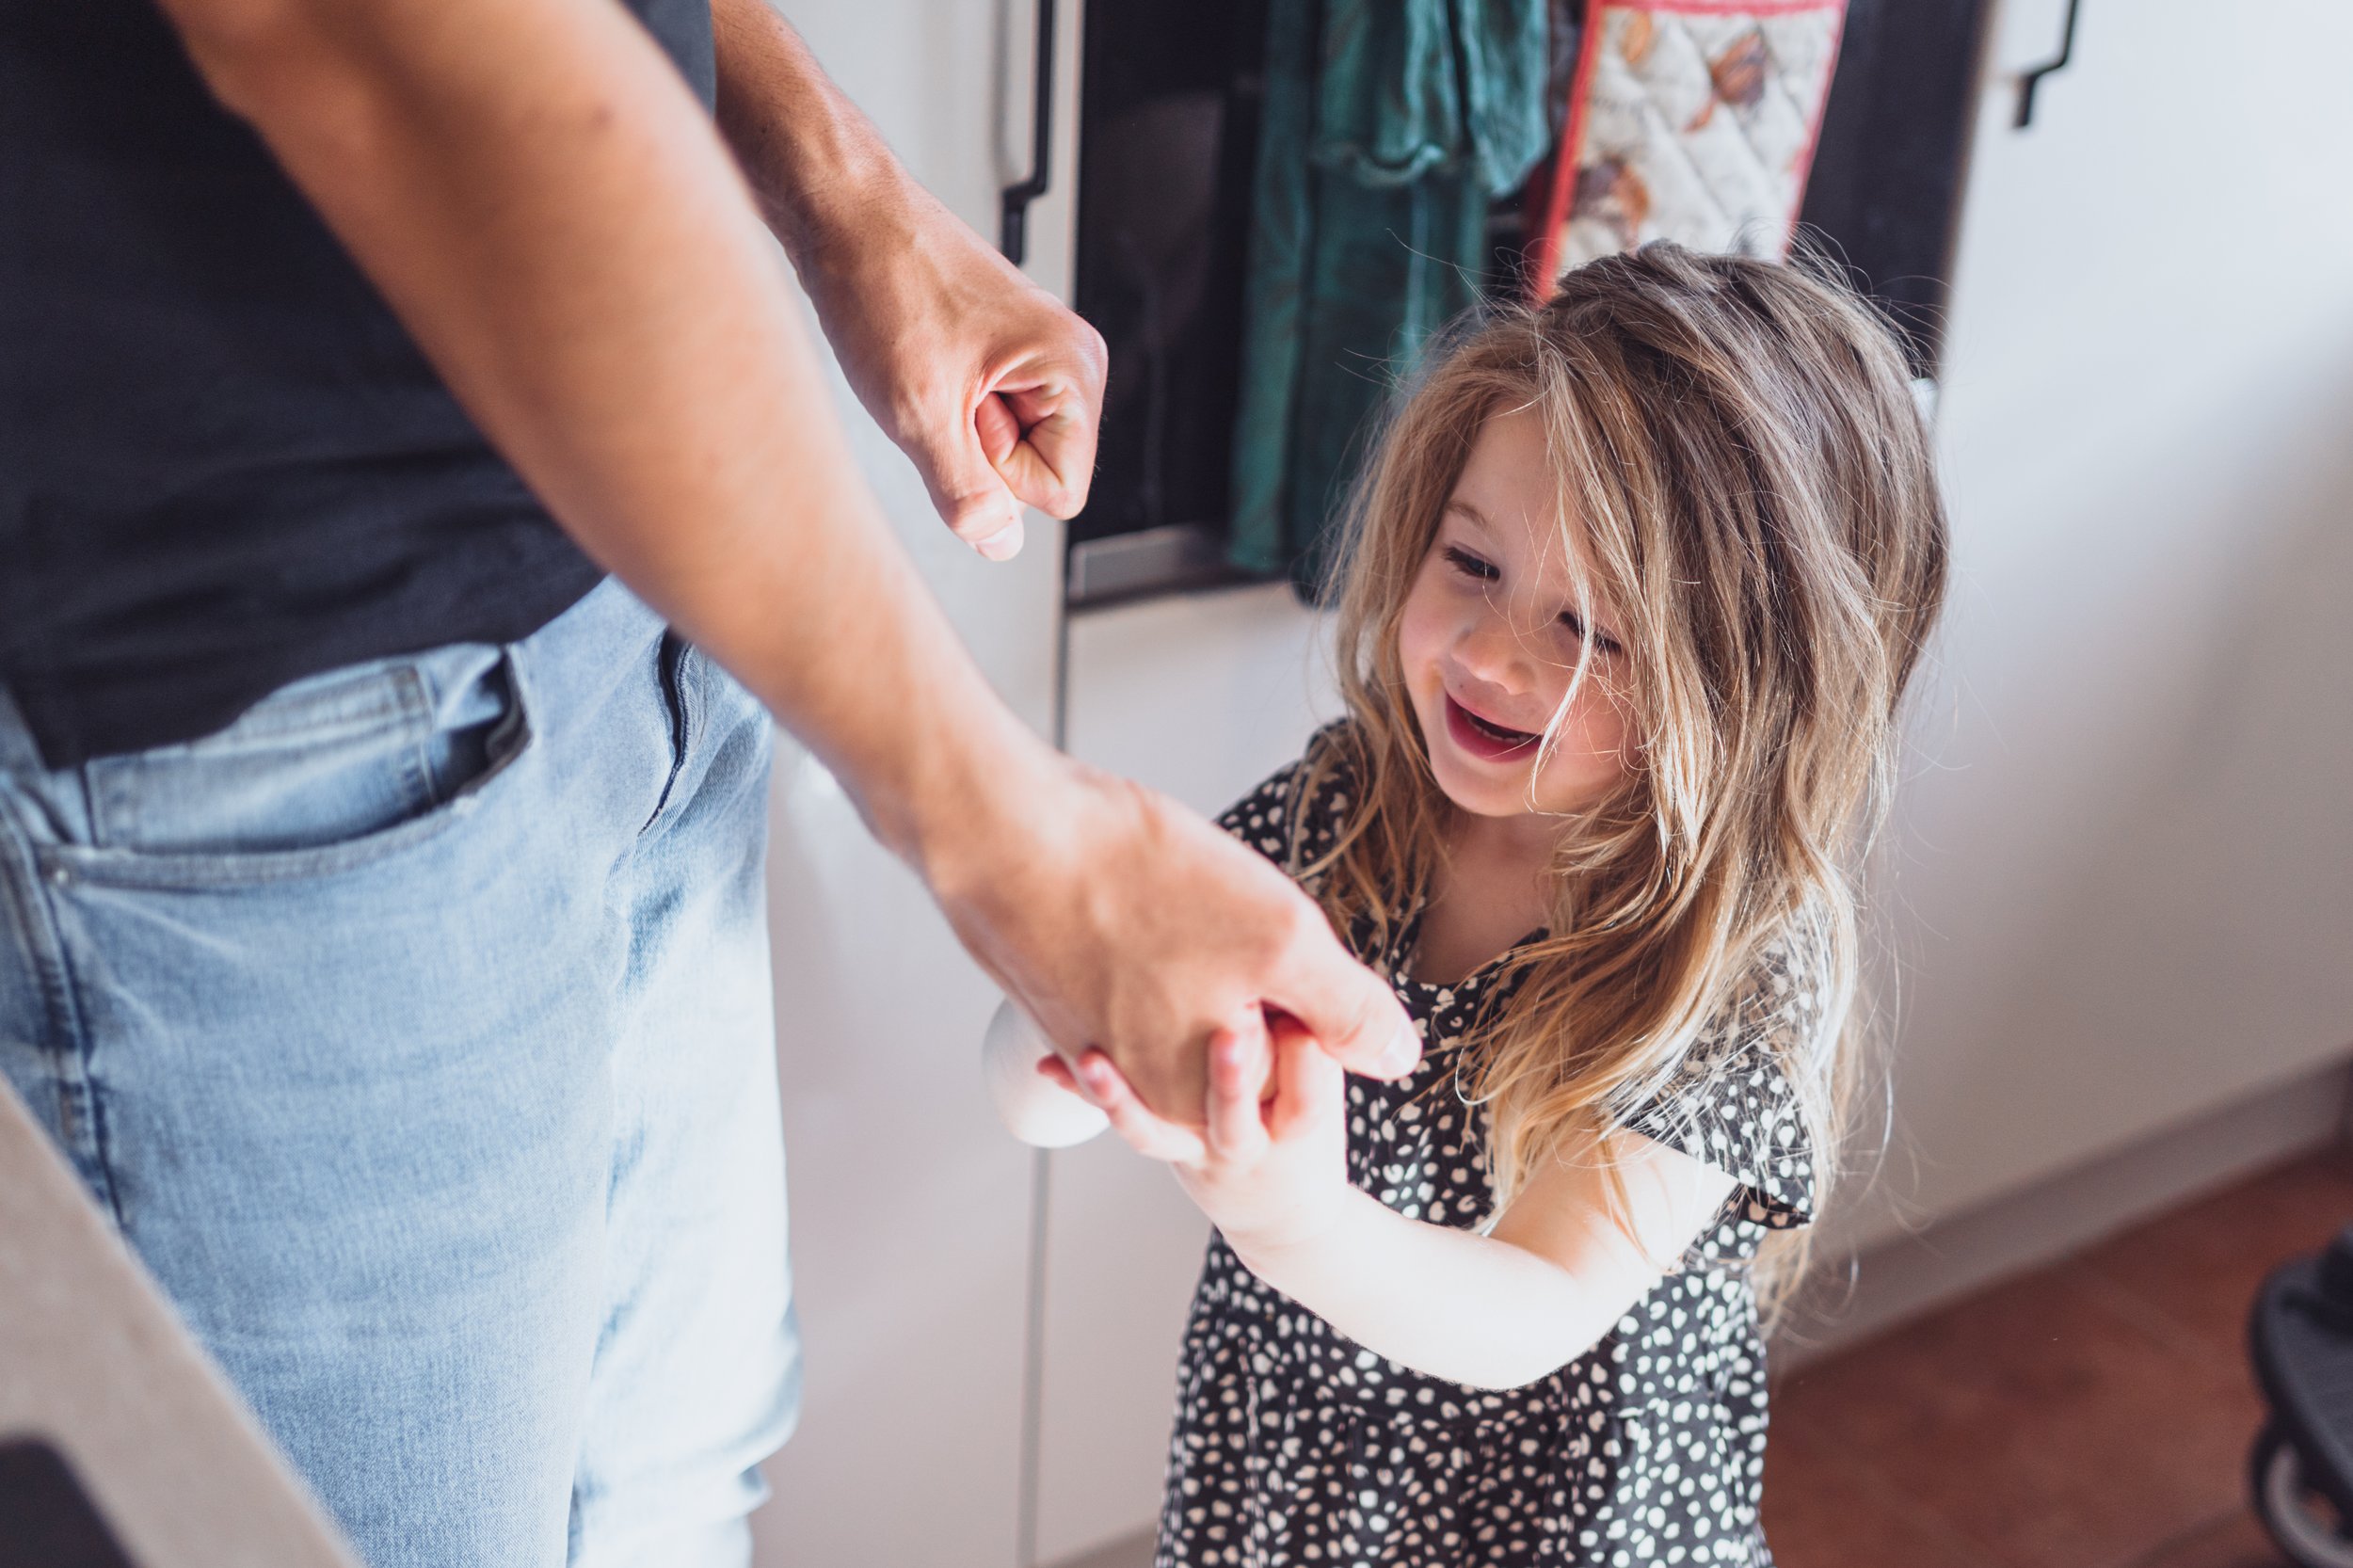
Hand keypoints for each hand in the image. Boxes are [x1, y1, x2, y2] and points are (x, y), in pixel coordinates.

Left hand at [795, 179, 1103, 558]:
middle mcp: (1067, 359)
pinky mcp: (1001, 352)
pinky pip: (981, 418)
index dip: (999, 474)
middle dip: (980, 451)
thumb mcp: (920, 413)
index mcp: (1073, 368)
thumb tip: (1000, 545)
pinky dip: (944, 406)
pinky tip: (920, 366)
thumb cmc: (881, 285)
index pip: (1060, 495)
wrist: (839, 211)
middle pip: (1037, 473)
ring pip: (1004, 449)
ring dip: (957, 429)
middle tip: (939, 388)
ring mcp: (1034, 355)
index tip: (962, 412)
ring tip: (927, 372)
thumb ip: (968, 496)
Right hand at [929, 757, 1419, 1128]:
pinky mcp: (1055, 1002)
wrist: (1000, 831)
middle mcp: (1137, 1097)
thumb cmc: (1138, 884)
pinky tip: (1135, 897)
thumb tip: (1397, 1058)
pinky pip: (1123, 992)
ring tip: (1180, 897)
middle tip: (1226, 917)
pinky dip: (1141, 955)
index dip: (1306, 1004)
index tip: (1278, 950)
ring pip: (1182, 1012)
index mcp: (1196, 1105)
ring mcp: (1090, 1049)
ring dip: (1196, 967)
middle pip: (1239, 1049)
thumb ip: (1347, 1010)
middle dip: (1254, 991)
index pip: (1294, 1072)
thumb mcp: (1282, 943)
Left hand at [1046, 1011, 1351, 1254]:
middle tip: (1222, 1030)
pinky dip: (1085, 1093)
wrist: (1280, 1208)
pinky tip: (1049, 1063)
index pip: (1309, 1094)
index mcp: (1302, 1119)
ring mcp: (1203, 1150)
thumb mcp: (1326, 1073)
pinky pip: (1125, 1124)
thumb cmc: (1300, 1113)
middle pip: (1235, 1120)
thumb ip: (1308, 1018)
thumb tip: (1288, 930)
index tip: (1291, 1009)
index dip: (1301, 1055)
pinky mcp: (1170, 1148)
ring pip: (1162, 1133)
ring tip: (1093, 1060)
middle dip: (1227, 1079)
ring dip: (1122, 1097)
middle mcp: (1250, 1142)